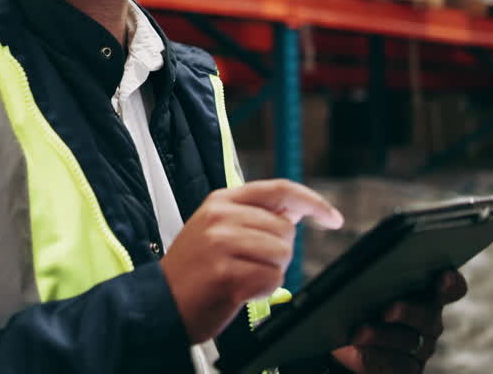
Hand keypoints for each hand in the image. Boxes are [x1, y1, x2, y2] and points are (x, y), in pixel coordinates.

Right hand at [162, 179, 343, 343]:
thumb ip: (254, 216)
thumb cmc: (194, 271)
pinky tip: (238, 291)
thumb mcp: (216, 229)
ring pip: (282, 254)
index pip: (280, 190)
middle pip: (286, 230)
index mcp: (221, 201)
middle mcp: (221, 216)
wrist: (160, 303)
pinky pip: (272, 279)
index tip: (332, 217)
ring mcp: (221, 243)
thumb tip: (296, 210)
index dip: (313, 201)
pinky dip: (262, 290)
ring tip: (241, 277)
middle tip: (248, 264)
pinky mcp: (225, 272)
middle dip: (279, 253)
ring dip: (270, 273)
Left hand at [331, 269, 468, 372]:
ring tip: (361, 333)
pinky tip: (359, 351)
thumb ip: (368, 275)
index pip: (450, 288)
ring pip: (410, 341)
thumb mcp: (359, 285)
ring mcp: (420, 347)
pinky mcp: (406, 368)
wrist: (337, 340)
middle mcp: (427, 320)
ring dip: (383, 336)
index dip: (451, 283)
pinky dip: (375, 357)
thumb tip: (357, 264)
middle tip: (387, 311)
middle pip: (428, 315)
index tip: (443, 278)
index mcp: (423, 292)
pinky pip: (396, 365)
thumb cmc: (353, 303)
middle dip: (408, 312)